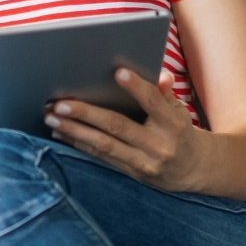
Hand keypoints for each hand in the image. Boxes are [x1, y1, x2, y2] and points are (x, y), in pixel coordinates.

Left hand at [44, 67, 205, 190]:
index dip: (137, 87)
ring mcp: (143, 162)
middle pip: (118, 126)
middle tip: (59, 104)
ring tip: (51, 118)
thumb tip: (161, 74)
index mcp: (173, 124)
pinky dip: (79, 144)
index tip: (117, 72)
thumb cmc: (181, 131)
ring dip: (74, 131)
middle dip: (86, 114)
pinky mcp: (132, 173)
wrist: (195, 170)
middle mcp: (158, 145)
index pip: (154, 103)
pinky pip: (101, 157)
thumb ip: (166, 93)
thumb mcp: (180, 110)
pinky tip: (60, 133)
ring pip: (103, 145)